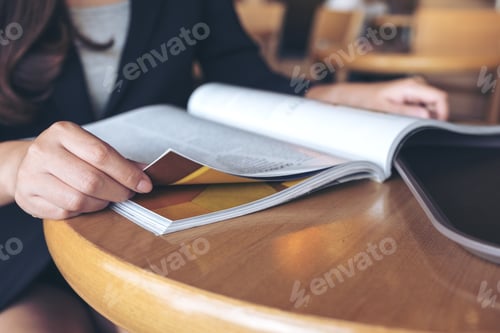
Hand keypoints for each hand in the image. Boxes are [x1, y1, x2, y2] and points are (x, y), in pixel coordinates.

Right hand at [12, 121, 152, 219]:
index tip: (144, 184)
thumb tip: (145, 172)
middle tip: (128, 194)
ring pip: (78, 200)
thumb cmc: (67, 156)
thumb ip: (117, 160)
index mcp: (63, 132)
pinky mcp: (26, 197)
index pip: (102, 154)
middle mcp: (43, 151)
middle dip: (118, 191)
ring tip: (108, 198)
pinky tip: (88, 203)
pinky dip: (83, 211)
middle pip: (91, 180)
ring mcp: (31, 175)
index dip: (127, 173)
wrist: (26, 164)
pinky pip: (65, 213)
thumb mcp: (90, 148)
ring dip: (101, 204)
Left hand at [305, 77, 448, 119]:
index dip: (442, 114)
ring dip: (423, 117)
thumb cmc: (365, 101)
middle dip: (432, 117)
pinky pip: (421, 107)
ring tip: (404, 123)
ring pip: (430, 106)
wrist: (352, 96)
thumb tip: (426, 116)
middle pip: (438, 103)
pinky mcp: (409, 95)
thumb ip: (406, 112)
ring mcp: (413, 90)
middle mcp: (416, 85)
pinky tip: (403, 120)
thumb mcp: (384, 109)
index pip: (440, 98)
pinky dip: (416, 115)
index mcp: (412, 86)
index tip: (434, 128)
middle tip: (415, 128)